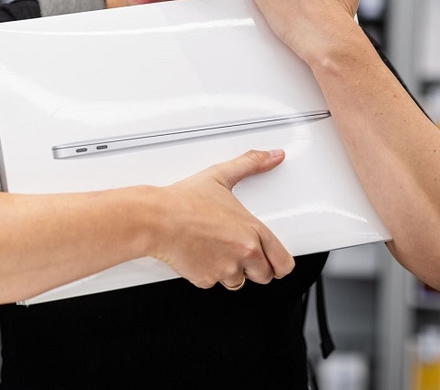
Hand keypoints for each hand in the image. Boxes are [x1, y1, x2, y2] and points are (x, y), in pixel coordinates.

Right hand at [151, 149, 294, 288]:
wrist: (156, 219)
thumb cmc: (184, 201)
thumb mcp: (221, 175)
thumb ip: (251, 164)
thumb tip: (272, 156)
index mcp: (252, 230)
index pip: (283, 262)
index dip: (280, 263)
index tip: (275, 260)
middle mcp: (243, 253)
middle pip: (264, 276)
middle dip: (255, 267)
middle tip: (241, 251)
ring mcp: (224, 269)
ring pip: (239, 281)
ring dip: (232, 270)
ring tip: (218, 249)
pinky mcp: (206, 279)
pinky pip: (214, 283)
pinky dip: (210, 273)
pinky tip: (202, 254)